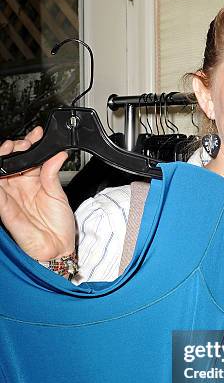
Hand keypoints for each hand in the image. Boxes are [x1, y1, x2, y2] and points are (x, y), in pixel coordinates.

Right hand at [0, 127, 74, 259]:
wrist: (59, 249)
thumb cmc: (59, 226)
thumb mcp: (59, 194)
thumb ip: (52, 173)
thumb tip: (57, 154)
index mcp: (34, 181)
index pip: (28, 157)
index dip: (30, 144)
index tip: (37, 134)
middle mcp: (20, 186)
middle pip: (10, 160)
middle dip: (15, 146)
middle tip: (25, 143)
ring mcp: (10, 195)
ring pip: (0, 171)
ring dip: (4, 157)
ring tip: (12, 149)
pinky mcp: (4, 207)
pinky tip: (1, 169)